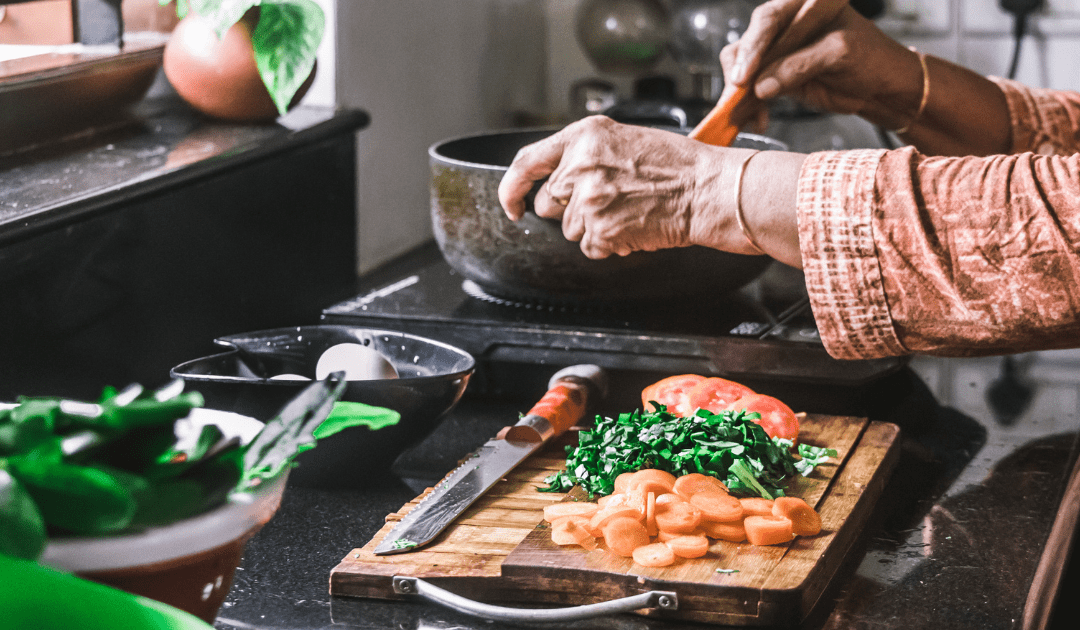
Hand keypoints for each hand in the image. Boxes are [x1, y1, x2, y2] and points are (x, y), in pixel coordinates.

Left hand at [498, 117, 756, 259]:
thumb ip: (585, 153)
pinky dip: (608, 244)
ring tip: (628, 211)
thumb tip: (557, 178)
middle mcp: (580, 165)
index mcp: (584, 137)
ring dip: (593, 227)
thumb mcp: (623, 139)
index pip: (527, 162)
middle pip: (549, 202)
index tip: (511, 204)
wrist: (707, 189)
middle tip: (607, 201)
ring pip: (570, 229)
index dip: (512, 188)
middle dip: (569, 209)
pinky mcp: (600, 230)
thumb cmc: (677, 164)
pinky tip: (632, 226)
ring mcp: (588, 200)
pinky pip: (590, 247)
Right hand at [720, 0, 921, 130]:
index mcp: (805, 5)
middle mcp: (787, 24)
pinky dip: (750, 106)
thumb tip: (761, 86)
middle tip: (739, 94)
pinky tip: (757, 119)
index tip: (745, 75)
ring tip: (746, 113)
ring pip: (743, 67)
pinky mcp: (776, 76)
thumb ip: (800, 65)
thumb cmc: (872, 59)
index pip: (769, 19)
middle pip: (748, 42)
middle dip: (741, 71)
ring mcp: (779, 51)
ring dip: (741, 93)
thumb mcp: (839, 53)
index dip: (753, 46)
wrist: (882, 88)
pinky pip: (752, 89)